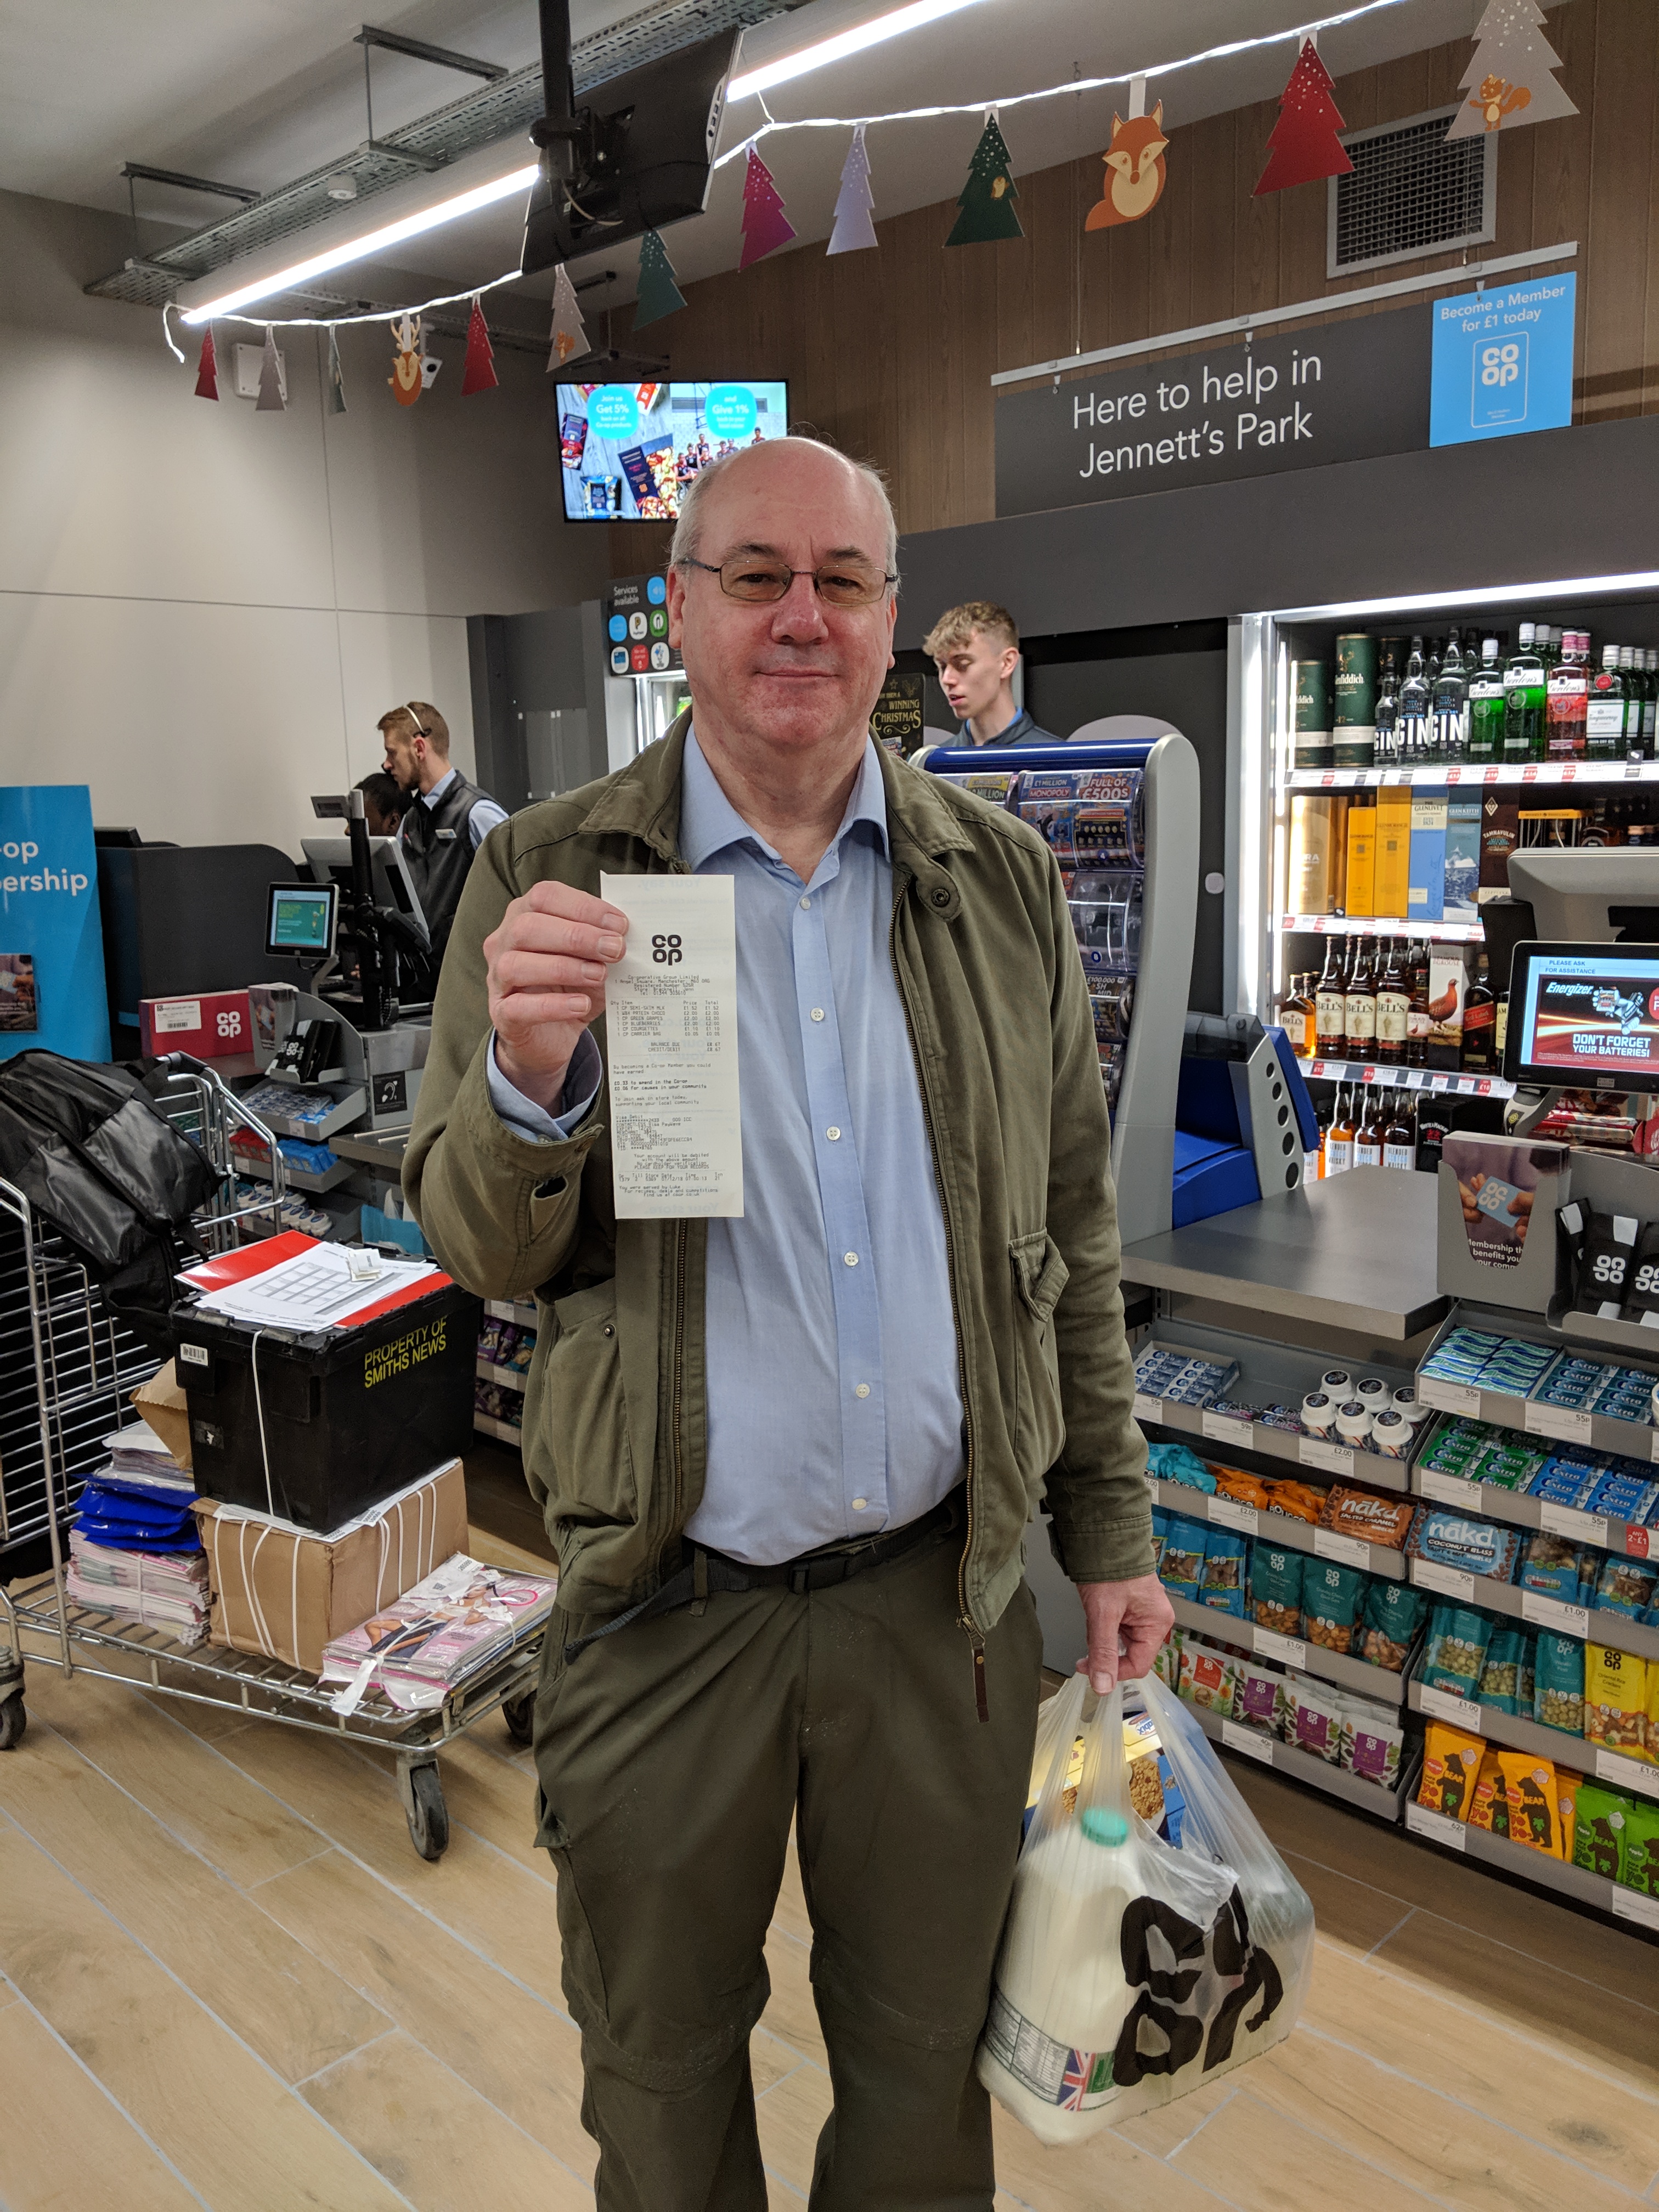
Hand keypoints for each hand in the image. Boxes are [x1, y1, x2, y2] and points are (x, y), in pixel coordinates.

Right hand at [484, 882, 627, 1110]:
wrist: (551, 1036)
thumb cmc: (570, 989)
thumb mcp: (591, 960)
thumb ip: (601, 944)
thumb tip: (624, 934)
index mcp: (525, 916)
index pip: (545, 897)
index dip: (583, 907)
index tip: (619, 924)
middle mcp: (504, 943)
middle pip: (528, 927)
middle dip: (577, 936)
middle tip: (614, 949)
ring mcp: (497, 979)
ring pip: (516, 965)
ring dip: (564, 968)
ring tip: (599, 975)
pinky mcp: (502, 1014)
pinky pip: (519, 1007)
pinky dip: (553, 1006)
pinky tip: (581, 1005)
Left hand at [1075, 1573, 1174, 1695]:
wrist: (1104, 1537)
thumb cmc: (1110, 1568)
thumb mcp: (1103, 1613)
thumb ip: (1103, 1651)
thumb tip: (1103, 1686)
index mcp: (1157, 1623)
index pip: (1139, 1665)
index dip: (1114, 1672)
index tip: (1090, 1670)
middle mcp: (1154, 1619)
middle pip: (1130, 1653)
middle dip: (1105, 1651)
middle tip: (1086, 1647)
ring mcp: (1142, 1613)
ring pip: (1120, 1641)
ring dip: (1102, 1637)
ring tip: (1092, 1619)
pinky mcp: (1130, 1607)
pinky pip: (1117, 1628)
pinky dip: (1103, 1626)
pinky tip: (1095, 1614)